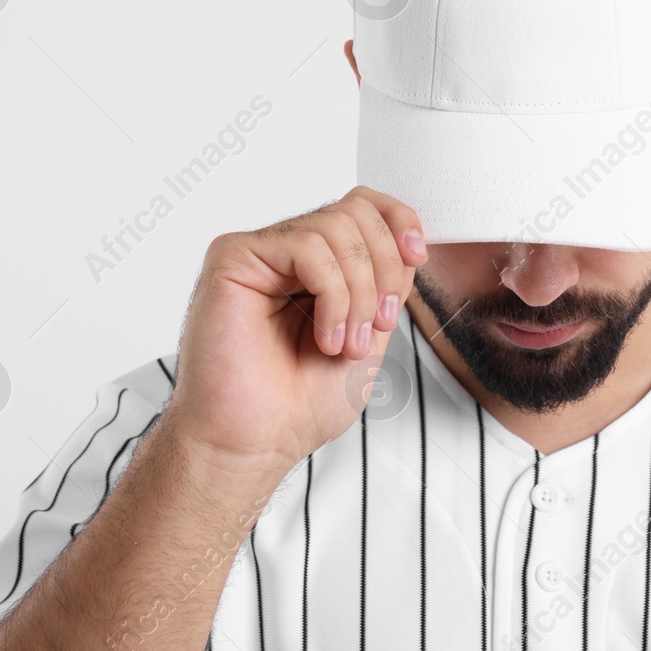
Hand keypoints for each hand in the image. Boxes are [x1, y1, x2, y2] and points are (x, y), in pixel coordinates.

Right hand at [159, 187, 427, 475]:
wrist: (253, 443)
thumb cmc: (300, 404)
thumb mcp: (371, 334)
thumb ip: (388, 283)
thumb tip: (408, 241)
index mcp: (317, 266)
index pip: (364, 207)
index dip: (399, 222)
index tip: (418, 256)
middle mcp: (285, 252)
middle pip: (356, 210)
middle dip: (385, 268)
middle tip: (378, 325)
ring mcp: (258, 253)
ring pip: (336, 226)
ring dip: (359, 292)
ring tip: (346, 344)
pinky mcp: (232, 258)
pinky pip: (306, 246)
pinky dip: (333, 294)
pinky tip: (325, 337)